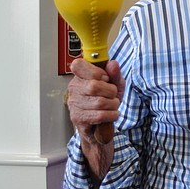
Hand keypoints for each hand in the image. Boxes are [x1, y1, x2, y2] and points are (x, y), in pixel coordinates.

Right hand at [66, 58, 124, 179]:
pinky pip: (99, 115)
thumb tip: (113, 64)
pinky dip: (111, 115)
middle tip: (113, 95)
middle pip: (93, 86)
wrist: (101, 124)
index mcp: (80, 76)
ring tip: (113, 105)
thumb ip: (115, 74)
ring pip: (99, 102)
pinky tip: (112, 114)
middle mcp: (74, 88)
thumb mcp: (115, 84)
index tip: (105, 78)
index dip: (96, 71)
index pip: (78, 65)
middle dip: (110, 91)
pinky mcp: (77, 118)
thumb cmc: (106, 100)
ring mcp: (73, 103)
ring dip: (113, 105)